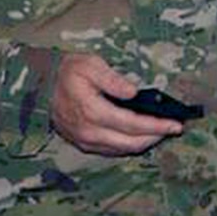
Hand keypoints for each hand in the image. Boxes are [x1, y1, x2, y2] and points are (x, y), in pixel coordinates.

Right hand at [52, 54, 182, 155]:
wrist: (41, 87)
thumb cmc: (68, 72)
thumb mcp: (90, 65)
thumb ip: (112, 79)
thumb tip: (134, 92)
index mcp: (93, 111)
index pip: (132, 124)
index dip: (156, 126)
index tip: (175, 124)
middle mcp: (90, 131)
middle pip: (131, 142)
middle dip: (155, 137)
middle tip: (173, 129)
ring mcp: (85, 141)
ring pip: (122, 150)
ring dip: (144, 143)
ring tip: (160, 132)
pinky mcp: (83, 144)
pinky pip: (111, 151)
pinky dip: (129, 146)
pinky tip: (140, 137)